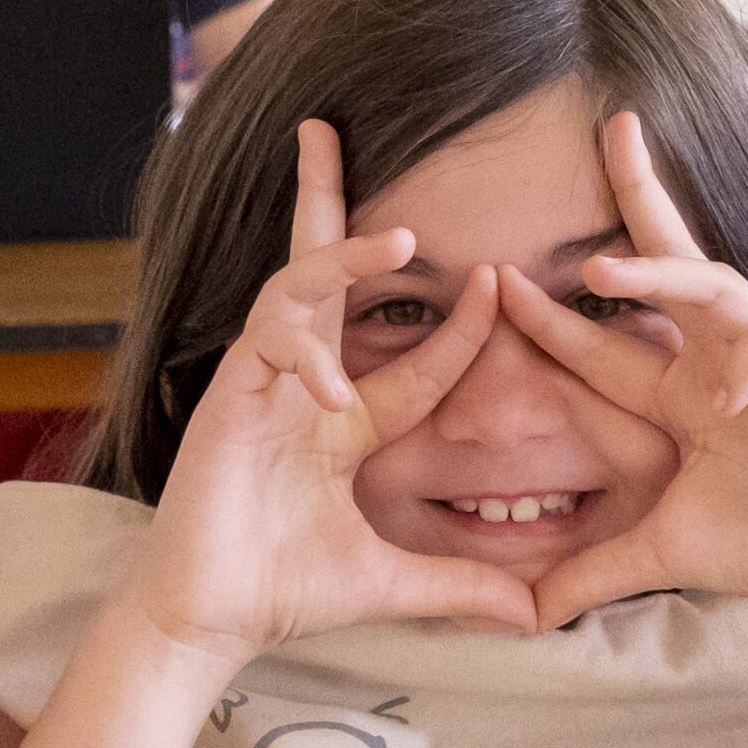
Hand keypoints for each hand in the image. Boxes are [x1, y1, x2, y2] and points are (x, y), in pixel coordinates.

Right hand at [127, 119, 537, 661]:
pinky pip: (268, 343)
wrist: (212, 617)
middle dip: (322, 199)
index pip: (414, 357)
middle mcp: (299, 385)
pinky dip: (303, 352)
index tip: (501, 278)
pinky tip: (328, 387)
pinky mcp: (227, 396)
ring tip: (401, 236)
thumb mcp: (392, 582)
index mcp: (340, 420)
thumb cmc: (284, 591)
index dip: (461, 326)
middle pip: (318, 272)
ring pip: (296, 288)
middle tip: (325, 129)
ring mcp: (260, 384)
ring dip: (342, 253)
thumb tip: (536, 618)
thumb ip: (460, 587)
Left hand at [499, 112, 747, 630]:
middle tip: (611, 129)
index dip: (551, 314)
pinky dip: (745, 355)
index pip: (601, 337)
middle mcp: (717, 356)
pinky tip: (724, 394)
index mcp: (677, 387)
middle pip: (673, 259)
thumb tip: (524, 615)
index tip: (496, 282)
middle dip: (643, 192)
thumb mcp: (650, 553)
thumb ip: (586, 573)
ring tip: (604, 266)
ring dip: (661, 270)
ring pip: (715, 284)